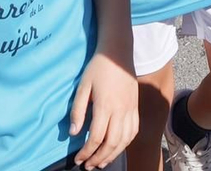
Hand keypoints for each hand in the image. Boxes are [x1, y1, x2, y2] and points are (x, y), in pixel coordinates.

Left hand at [68, 50, 137, 167]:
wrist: (119, 52)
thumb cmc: (98, 67)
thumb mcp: (83, 86)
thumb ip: (78, 111)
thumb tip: (74, 133)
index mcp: (106, 105)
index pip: (97, 137)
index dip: (87, 152)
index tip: (78, 159)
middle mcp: (121, 110)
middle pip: (112, 142)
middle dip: (99, 158)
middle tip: (88, 166)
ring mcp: (131, 109)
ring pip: (125, 140)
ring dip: (113, 154)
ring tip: (102, 162)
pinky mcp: (136, 107)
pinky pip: (134, 130)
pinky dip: (125, 143)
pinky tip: (117, 147)